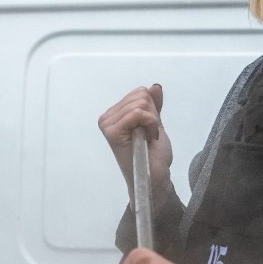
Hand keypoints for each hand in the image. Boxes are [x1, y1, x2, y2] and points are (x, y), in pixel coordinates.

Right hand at [97, 83, 172, 201]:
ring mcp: (108, 124)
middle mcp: (107, 117)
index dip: (152, 110)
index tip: (149, 129)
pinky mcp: (112, 132)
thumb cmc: (153, 155)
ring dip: (152, 122)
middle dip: (152, 115)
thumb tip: (155, 86)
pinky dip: (150, 124)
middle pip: (141, 96)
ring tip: (146, 139)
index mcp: (115, 114)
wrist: (154, 177)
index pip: (139, 92)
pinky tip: (146, 139)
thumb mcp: (155, 123)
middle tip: (148, 135)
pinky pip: (138, 113)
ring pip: (141, 104)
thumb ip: (153, 105)